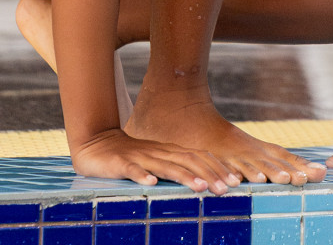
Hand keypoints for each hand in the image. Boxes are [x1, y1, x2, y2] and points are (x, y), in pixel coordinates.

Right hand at [70, 128, 241, 194]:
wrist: (97, 143)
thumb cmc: (131, 157)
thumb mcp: (158, 162)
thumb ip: (178, 169)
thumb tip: (206, 182)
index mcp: (169, 152)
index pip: (199, 157)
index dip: (217, 168)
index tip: (235, 181)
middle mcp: (159, 152)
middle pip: (188, 161)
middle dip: (209, 174)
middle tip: (226, 189)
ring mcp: (140, 157)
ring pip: (165, 165)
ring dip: (183, 176)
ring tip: (199, 187)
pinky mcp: (121, 163)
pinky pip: (132, 169)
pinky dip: (141, 175)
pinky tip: (150, 183)